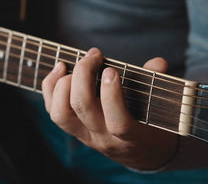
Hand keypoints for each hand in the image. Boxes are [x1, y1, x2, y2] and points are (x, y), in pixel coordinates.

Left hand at [42, 47, 177, 169]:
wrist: (140, 154)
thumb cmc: (151, 126)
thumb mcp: (160, 110)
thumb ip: (157, 85)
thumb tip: (158, 63)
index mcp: (130, 136)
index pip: (117, 122)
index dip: (111, 95)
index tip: (111, 70)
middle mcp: (102, 137)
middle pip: (82, 108)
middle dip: (83, 75)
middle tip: (93, 55)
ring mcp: (83, 135)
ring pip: (61, 114)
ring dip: (62, 84)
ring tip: (70, 65)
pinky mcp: (71, 130)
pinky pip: (52, 111)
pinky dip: (50, 88)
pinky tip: (59, 69)